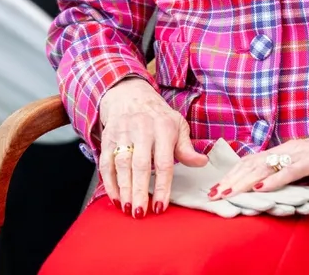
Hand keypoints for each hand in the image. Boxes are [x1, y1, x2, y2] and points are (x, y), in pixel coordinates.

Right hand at [98, 78, 206, 217]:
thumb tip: (202, 162)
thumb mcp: (178, 125)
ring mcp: (123, 133)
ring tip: (127, 208)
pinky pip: (106, 163)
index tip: (160, 206)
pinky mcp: (108, 138)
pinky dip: (109, 182)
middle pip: (140, 165)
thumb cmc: (158, 116)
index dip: (162, 185)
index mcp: (163, 128)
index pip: (164, 162)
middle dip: (139, 191)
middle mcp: (142, 130)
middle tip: (140, 213)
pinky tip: (115, 197)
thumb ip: (187, 147)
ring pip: (121, 165)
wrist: (131, 95)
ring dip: (124, 189)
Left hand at [209, 123, 308, 200]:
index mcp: (287, 149)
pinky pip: (292, 170)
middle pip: (254, 163)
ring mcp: (303, 152)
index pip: (254, 161)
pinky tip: (261, 188)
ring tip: (227, 193)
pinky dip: (274, 180)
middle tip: (213, 194)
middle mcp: (290, 148)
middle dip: (231, 179)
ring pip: (268, 166)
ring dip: (244, 181)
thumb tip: (271, 182)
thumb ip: (292, 168)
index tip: (216, 187)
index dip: (233, 174)